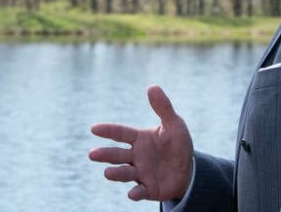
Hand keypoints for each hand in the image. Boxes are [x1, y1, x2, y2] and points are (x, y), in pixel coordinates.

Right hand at [88, 85, 193, 201]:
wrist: (188, 170)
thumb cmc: (177, 144)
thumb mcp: (174, 124)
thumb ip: (163, 107)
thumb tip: (152, 86)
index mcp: (139, 139)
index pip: (120, 133)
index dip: (108, 131)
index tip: (94, 128)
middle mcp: (135, 156)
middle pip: (117, 155)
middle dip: (105, 155)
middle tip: (92, 154)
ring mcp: (140, 173)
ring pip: (124, 173)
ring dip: (116, 174)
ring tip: (107, 173)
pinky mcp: (148, 189)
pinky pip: (140, 192)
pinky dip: (135, 193)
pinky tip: (132, 194)